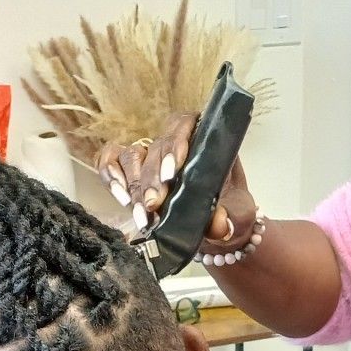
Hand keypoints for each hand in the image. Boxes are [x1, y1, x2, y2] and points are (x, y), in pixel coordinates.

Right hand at [97, 113, 256, 248]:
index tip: (172, 172)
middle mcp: (175, 142)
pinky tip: (121, 197)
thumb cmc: (229, 211)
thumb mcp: (240, 217)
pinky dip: (110, 175)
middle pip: (155, 146)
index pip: (185, 124)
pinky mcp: (132, 169)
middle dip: (151, 178)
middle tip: (154, 205)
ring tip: (142, 214)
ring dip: (132, 184)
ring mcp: (151, 154)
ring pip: (131, 155)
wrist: (214, 226)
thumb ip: (234, 219)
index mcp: (205, 140)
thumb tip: (219, 223)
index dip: (175, 144)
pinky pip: (110, 160)